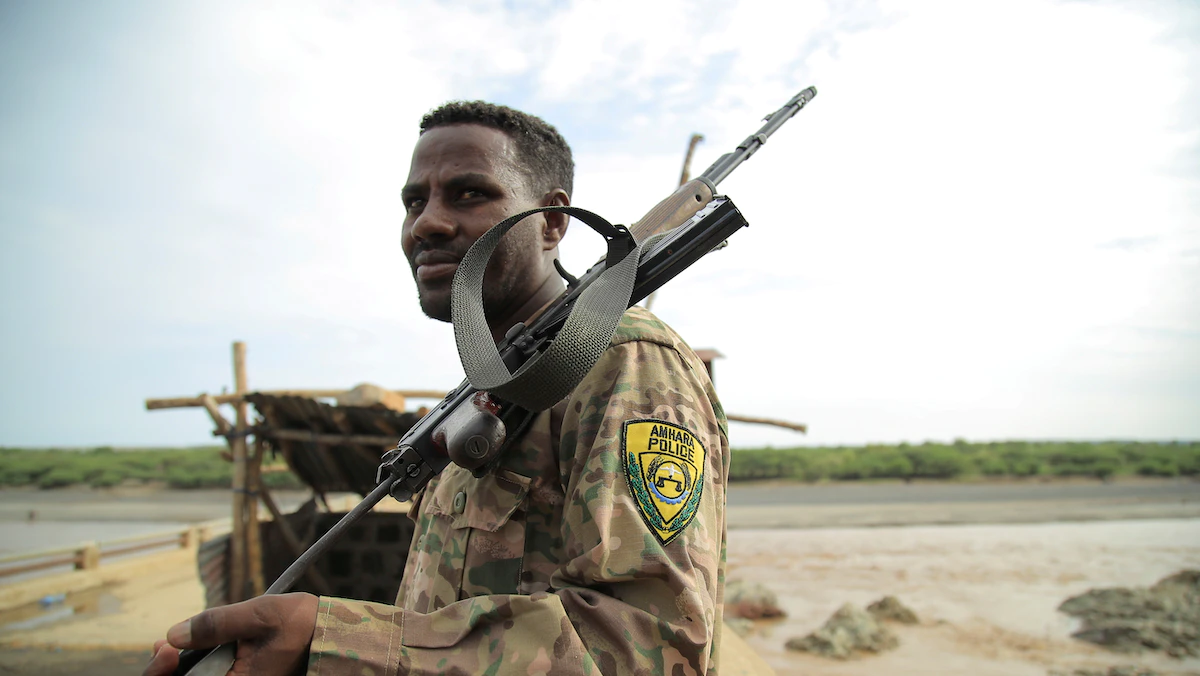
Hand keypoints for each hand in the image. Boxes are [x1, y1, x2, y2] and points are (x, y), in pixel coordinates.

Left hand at [143, 592, 318, 675]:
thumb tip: (174, 635)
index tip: (165, 647)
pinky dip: (198, 667)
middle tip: (162, 645)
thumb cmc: (301, 624)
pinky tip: (188, 652)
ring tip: (171, 647)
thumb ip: (216, 624)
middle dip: (168, 669)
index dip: (164, 671)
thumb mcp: (258, 615)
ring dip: (182, 668)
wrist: (331, 635)